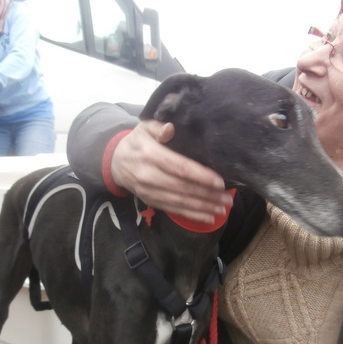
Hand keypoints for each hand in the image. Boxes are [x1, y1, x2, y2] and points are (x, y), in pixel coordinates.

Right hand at [111, 120, 233, 223]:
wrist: (115, 162)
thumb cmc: (137, 142)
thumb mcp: (143, 127)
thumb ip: (157, 126)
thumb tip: (170, 129)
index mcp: (150, 155)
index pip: (179, 167)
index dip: (200, 176)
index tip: (219, 182)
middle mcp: (149, 175)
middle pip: (182, 188)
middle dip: (207, 195)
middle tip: (227, 198)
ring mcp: (149, 191)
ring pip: (179, 201)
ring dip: (203, 207)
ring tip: (222, 208)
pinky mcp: (151, 201)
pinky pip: (173, 210)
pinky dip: (192, 215)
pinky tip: (208, 217)